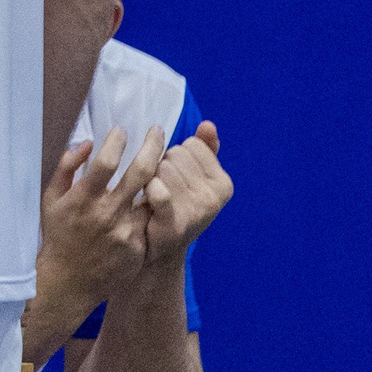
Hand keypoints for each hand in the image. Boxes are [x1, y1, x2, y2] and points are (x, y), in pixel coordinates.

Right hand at [38, 125, 163, 314]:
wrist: (68, 281)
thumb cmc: (58, 235)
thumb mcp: (51, 199)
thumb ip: (66, 167)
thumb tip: (86, 143)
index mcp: (83, 199)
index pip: (106, 161)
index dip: (116, 141)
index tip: (122, 129)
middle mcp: (108, 213)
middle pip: (140, 172)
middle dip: (152, 146)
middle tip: (158, 131)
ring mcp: (127, 232)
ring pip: (154, 195)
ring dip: (160, 175)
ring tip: (164, 160)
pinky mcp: (139, 248)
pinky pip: (151, 220)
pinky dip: (155, 205)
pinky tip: (158, 195)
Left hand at [141, 120, 229, 258]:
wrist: (157, 247)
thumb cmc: (175, 204)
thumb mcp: (195, 177)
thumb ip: (205, 150)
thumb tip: (207, 124)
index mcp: (223, 184)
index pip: (191, 145)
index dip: (176, 157)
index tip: (177, 177)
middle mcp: (214, 198)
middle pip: (174, 155)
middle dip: (163, 166)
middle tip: (162, 189)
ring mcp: (196, 212)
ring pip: (160, 168)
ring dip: (150, 177)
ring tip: (154, 198)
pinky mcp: (174, 224)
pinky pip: (158, 190)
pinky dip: (149, 190)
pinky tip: (147, 200)